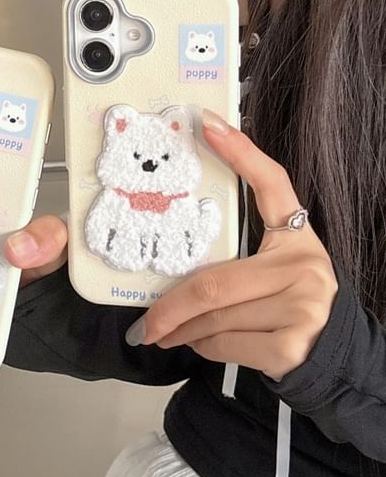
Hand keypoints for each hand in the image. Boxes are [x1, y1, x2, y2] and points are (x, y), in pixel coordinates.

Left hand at [125, 108, 338, 382]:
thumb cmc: (286, 304)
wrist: (331, 352)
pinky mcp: (292, 345)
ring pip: (215, 318)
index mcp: (295, 236)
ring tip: (166, 333)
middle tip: (144, 321)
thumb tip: (171, 270)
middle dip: (169, 307)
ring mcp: (302, 306)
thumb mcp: (269, 271)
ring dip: (182, 330)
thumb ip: (231, 263)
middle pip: (214, 283)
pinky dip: (202, 348)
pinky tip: (198, 345)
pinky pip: (225, 344)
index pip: (271, 184)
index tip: (207, 123)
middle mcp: (304, 265)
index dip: (241, 153)